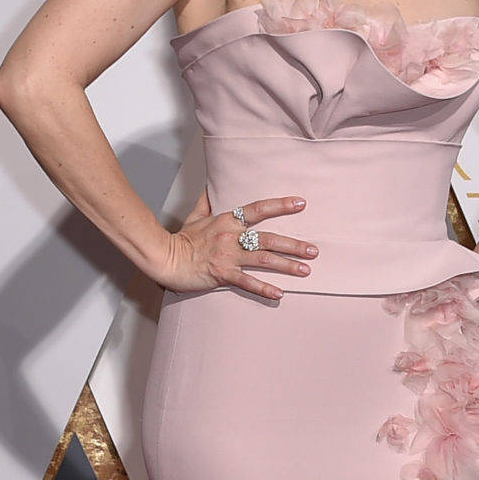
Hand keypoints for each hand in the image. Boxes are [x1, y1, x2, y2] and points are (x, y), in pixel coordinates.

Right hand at [150, 195, 315, 299]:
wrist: (165, 258)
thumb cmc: (180, 240)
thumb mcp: (194, 216)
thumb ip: (206, 202)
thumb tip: (209, 186)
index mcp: (227, 220)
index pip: (259, 210)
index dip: (280, 206)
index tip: (300, 204)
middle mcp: (231, 236)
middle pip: (269, 239)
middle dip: (293, 245)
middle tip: (313, 250)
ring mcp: (228, 256)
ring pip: (263, 259)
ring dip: (286, 265)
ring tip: (305, 270)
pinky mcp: (222, 274)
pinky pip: (247, 282)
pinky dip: (264, 288)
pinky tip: (279, 293)